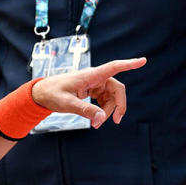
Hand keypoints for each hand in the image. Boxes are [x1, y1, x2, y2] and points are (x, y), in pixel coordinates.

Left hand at [32, 58, 146, 127]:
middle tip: (115, 121)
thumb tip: (101, 118)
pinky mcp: (92, 91)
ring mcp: (95, 84)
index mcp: (90, 75)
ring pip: (112, 97)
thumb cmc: (52, 94)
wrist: (42, 94)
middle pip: (117, 89)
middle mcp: (95, 78)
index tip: (143, 60)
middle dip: (118, 106)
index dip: (129, 64)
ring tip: (96, 124)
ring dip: (108, 111)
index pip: (113, 67)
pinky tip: (95, 118)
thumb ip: (84, 110)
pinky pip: (105, 100)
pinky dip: (103, 110)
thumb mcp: (66, 103)